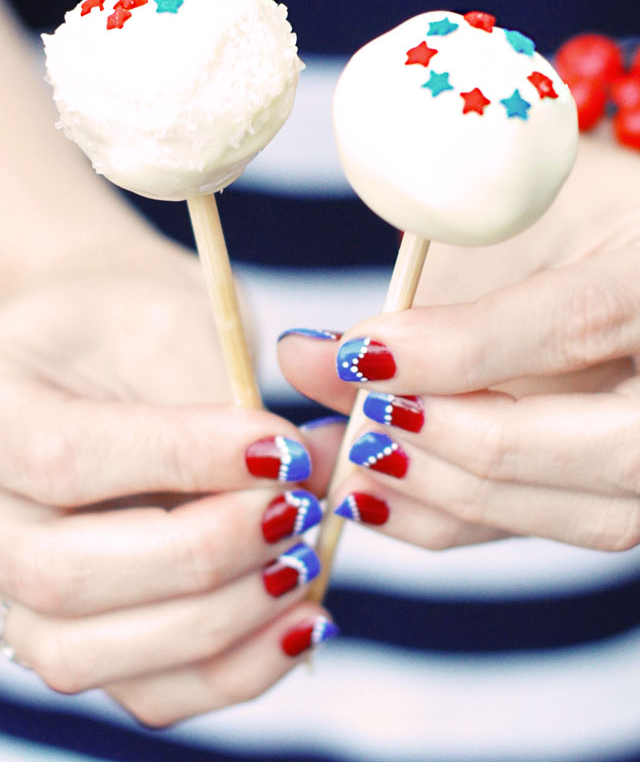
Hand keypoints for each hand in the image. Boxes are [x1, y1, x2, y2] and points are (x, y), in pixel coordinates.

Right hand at [0, 237, 340, 724]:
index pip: (66, 459)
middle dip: (206, 551)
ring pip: (94, 654)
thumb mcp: (167, 324)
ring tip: (304, 560)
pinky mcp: (81, 634)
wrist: (97, 362)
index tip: (283, 449)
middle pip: (65, 576)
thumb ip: (222, 399)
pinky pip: (144, 691)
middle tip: (298, 507)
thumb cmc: (129, 331)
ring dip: (222, 620)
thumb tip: (310, 473)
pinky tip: (300, 619)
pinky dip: (232, 670)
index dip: (184, 460)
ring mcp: (19, 593)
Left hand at [279, 134, 639, 552]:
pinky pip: (557, 525)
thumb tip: (309, 359)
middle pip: (604, 450)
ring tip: (345, 466)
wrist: (625, 254)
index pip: (578, 325)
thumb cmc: (566, 220)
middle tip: (351, 422)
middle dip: (458, 445)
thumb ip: (425, 292)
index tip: (354, 356)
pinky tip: (380, 495)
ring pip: (590, 513)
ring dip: (449, 498)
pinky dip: (462, 521)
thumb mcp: (507, 224)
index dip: (458, 353)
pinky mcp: (633, 485)